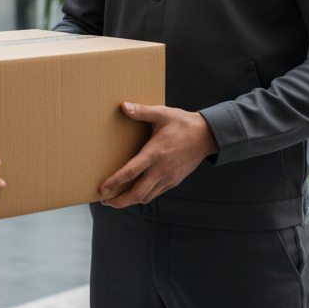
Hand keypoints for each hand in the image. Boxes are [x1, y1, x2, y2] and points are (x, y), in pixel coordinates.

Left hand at [98, 103, 218, 208]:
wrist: (206, 136)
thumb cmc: (183, 124)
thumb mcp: (162, 114)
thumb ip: (141, 111)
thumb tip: (123, 106)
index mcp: (154, 154)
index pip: (131, 172)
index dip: (115, 182)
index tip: (102, 190)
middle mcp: (160, 170)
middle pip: (137, 194)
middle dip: (119, 201)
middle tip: (105, 201)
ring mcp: (168, 178)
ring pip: (146, 197)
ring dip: (130, 201)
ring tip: (117, 199)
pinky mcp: (173, 181)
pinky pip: (156, 194)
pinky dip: (143, 196)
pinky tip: (135, 191)